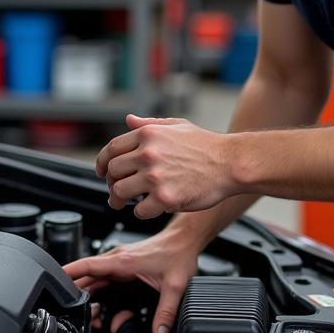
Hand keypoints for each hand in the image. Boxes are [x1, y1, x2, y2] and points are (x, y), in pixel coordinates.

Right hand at [64, 228, 200, 332]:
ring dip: (87, 294)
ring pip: (94, 278)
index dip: (68, 273)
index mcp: (123, 261)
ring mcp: (119, 262)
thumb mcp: (175, 286)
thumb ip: (166, 312)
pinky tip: (99, 304)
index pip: (87, 265)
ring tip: (89, 314)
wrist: (184, 240)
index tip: (52, 280)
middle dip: (77, 294)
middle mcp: (117, 260)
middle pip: (86, 276)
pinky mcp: (124, 266)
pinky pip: (103, 279)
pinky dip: (97, 291)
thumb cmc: (177, 253)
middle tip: (76, 313)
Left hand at [95, 114, 235, 219]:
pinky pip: (140, 211)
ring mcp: (156, 177)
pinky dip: (141, 212)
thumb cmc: (206, 145)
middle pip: (112, 171)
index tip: (102, 172)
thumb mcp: (176, 125)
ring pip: (120, 192)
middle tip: (116, 191)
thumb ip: (149, 124)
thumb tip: (128, 119)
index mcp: (148, 135)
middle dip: (110, 183)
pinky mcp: (166, 198)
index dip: (102, 162)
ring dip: (119, 200)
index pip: (111, 149)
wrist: (231, 163)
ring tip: (124, 203)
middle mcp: (148, 154)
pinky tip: (148, 209)